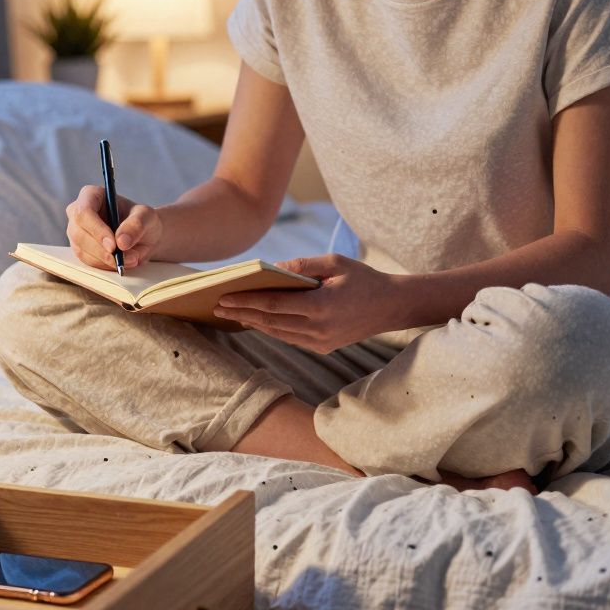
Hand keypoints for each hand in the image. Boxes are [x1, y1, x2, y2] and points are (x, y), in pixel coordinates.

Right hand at [65, 185, 162, 270]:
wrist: (143, 236)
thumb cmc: (142, 220)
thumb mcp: (146, 217)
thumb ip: (136, 225)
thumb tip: (121, 241)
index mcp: (91, 195)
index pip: (83, 212)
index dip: (96, 230)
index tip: (113, 245)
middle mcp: (77, 213)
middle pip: (78, 234)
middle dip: (101, 250)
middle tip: (121, 259)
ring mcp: (76, 232)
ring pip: (82, 251)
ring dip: (106, 260)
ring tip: (130, 258)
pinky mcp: (80, 249)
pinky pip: (88, 262)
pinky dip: (106, 266)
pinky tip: (121, 262)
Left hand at [212, 255, 407, 352]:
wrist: (392, 307)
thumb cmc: (363, 279)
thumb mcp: (334, 263)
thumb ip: (302, 266)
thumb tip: (272, 268)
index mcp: (320, 306)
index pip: (273, 304)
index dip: (246, 301)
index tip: (224, 297)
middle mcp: (318, 328)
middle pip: (270, 321)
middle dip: (242, 313)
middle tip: (217, 306)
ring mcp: (320, 341)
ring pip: (277, 333)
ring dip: (253, 323)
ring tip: (231, 314)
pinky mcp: (323, 347)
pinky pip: (290, 338)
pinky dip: (271, 329)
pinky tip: (256, 321)